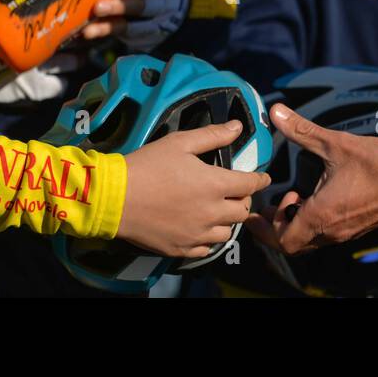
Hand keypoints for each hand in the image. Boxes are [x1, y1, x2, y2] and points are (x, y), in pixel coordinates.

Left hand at [81, 0, 189, 48]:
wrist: (184, 8)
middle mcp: (166, 4)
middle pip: (143, 6)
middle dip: (120, 7)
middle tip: (98, 6)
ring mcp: (158, 25)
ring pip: (134, 28)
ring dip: (110, 28)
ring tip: (88, 30)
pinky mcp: (149, 40)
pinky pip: (128, 41)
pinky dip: (109, 40)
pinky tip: (88, 37)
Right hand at [119, 120, 270, 259]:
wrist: (113, 198)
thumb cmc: (147, 165)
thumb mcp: (180, 142)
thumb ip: (212, 135)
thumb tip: (238, 126)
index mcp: (215, 184)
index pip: (251, 184)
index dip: (260, 179)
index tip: (263, 177)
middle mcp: (211, 212)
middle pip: (243, 210)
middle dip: (243, 199)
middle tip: (235, 192)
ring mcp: (197, 234)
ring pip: (228, 232)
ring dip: (228, 221)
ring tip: (218, 211)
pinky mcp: (181, 249)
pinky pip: (207, 249)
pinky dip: (209, 239)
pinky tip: (201, 229)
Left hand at [245, 104, 377, 256]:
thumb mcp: (337, 143)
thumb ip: (302, 130)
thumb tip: (276, 112)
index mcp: (322, 215)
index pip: (282, 240)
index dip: (265, 228)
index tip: (259, 208)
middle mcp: (332, 231)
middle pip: (292, 245)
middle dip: (276, 227)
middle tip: (270, 204)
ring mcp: (347, 232)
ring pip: (310, 241)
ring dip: (295, 224)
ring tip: (292, 197)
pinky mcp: (358, 228)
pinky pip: (326, 235)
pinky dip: (313, 222)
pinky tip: (316, 197)